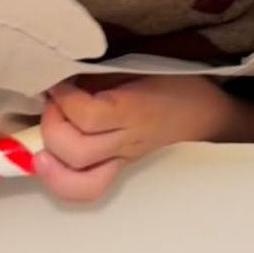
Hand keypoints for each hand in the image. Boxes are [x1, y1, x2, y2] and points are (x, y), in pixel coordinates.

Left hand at [36, 74, 253, 202]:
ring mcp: (124, 160)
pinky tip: (51, 161)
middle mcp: (127, 141)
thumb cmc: (180, 83)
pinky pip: (89, 187)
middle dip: (51, 126)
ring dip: (52, 163)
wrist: (209, 115)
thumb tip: (67, 78)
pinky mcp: (121, 168)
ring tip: (44, 140)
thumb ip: (106, 75)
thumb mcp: (144, 65)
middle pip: (77, 151)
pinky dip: (63, 180)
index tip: (57, 82)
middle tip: (52, 103)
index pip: (89, 116)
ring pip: (80, 182)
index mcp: (136, 109)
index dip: (63, 99)